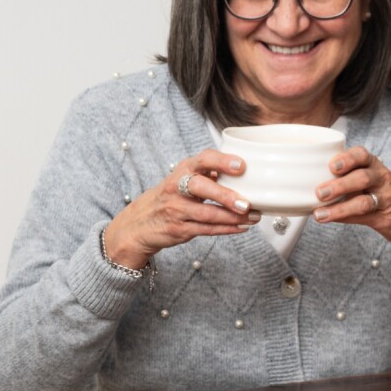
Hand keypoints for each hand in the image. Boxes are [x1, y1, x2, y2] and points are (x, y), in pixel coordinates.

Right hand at [102, 149, 259, 269]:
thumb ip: (206, 174)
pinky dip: (227, 229)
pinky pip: (207, 229)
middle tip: (246, 203)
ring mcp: (176, 210)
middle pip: (201, 187)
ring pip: (207, 214)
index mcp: (182, 171)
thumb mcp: (182, 179)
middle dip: (225, 195)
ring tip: (253, 217)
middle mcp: (176, 188)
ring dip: (233, 217)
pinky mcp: (179, 229)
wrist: (137, 224)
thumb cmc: (168, 199)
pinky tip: (242, 227)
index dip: (221, 161)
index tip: (241, 165)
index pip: (202, 160)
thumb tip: (242, 170)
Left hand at [311, 146, 390, 252]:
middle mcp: (382, 179)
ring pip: (363, 201)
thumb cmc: (386, 195)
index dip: (347, 158)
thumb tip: (309, 183)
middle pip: (362, 177)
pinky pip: (363, 217)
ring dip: (339, 207)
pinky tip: (330, 219)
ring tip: (319, 213)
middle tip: (319, 191)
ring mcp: (386, 199)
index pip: (362, 155)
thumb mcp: (371, 180)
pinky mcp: (385, 218)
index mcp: (375, 166)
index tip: (331, 164)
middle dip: (339, 184)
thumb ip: (346, 178)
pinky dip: (345, 218)